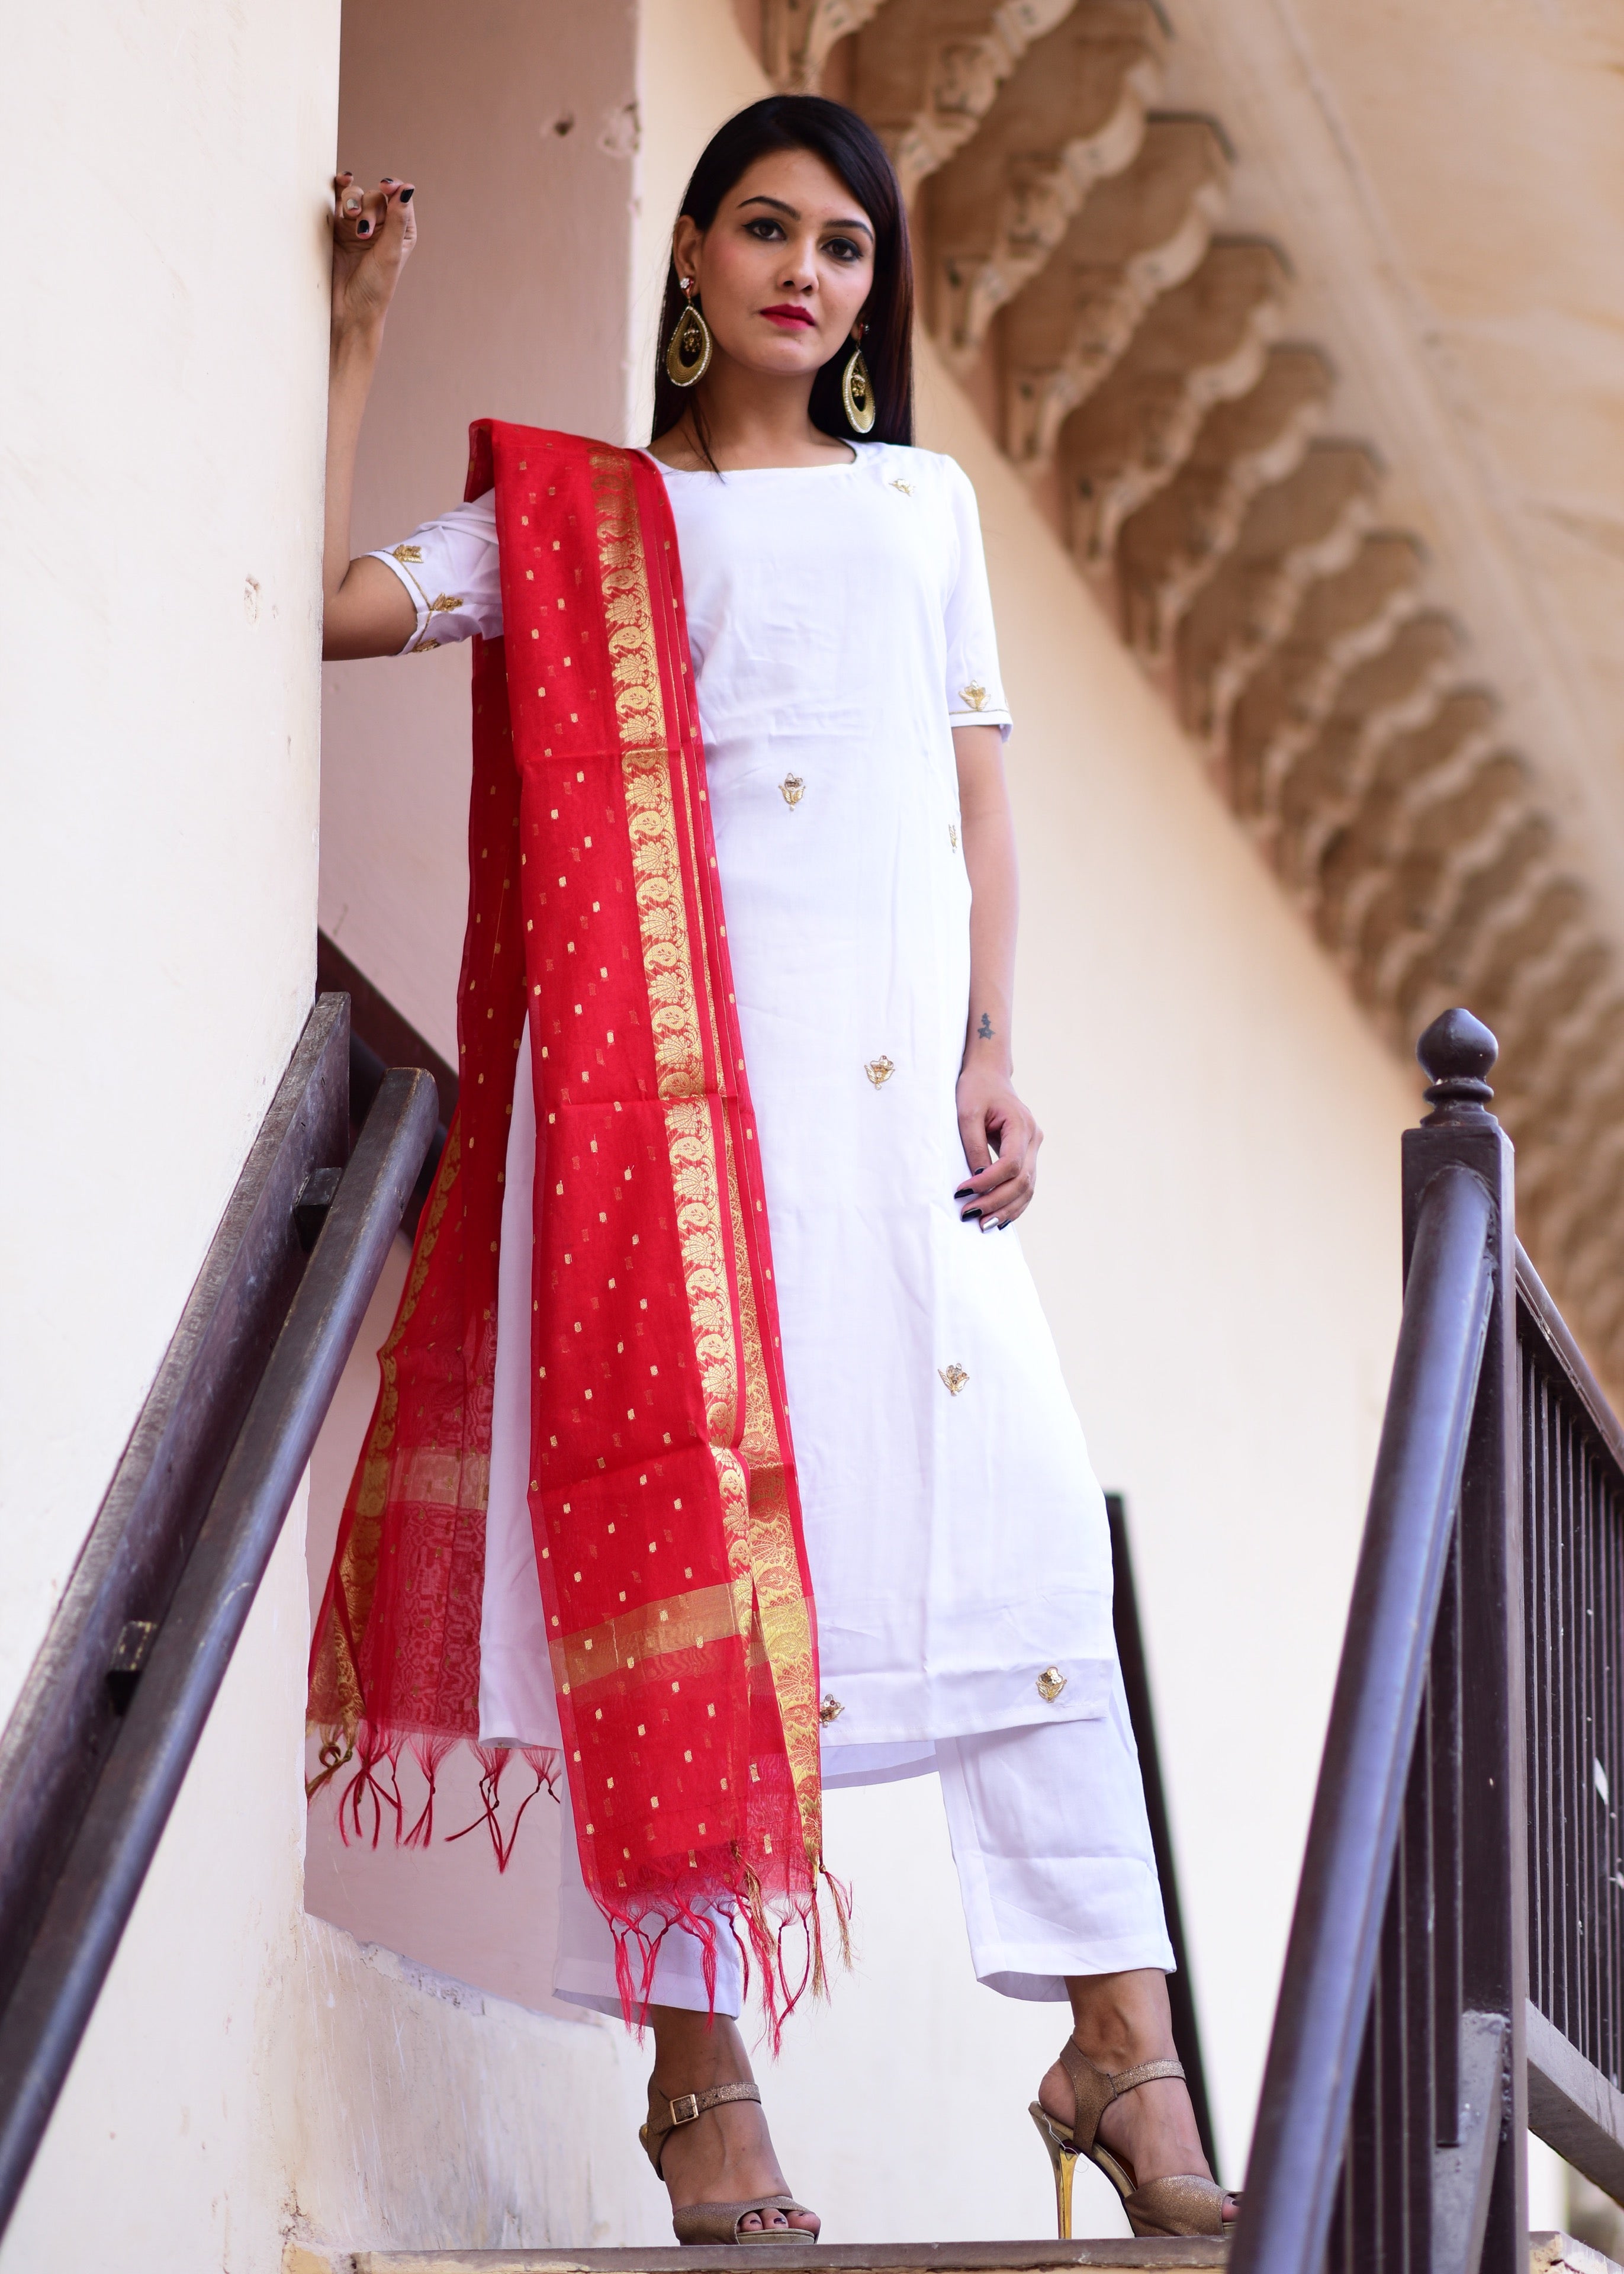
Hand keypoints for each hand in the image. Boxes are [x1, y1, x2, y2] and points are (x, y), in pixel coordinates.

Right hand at [331, 172, 415, 346]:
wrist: (348, 309)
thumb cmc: (375, 287)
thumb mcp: (390, 253)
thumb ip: (397, 219)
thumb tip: (408, 187)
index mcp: (401, 232)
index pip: (399, 199)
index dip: (392, 188)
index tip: (386, 186)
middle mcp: (380, 227)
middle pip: (375, 197)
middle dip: (369, 208)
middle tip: (363, 231)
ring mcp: (357, 226)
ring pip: (356, 197)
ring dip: (354, 203)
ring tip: (351, 221)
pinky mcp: (337, 229)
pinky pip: (337, 201)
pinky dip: (339, 190)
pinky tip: (341, 180)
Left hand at [954, 1064, 1041, 1229]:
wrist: (990, 1075)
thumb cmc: (976, 1089)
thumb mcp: (967, 1114)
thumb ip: (973, 1146)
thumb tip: (975, 1180)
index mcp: (1021, 1125)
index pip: (1011, 1164)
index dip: (988, 1182)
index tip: (962, 1191)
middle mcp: (1033, 1138)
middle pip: (1022, 1180)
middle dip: (996, 1202)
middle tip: (970, 1216)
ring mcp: (1034, 1148)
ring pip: (1028, 1188)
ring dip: (1007, 1209)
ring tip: (984, 1226)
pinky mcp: (1027, 1155)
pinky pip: (1025, 1185)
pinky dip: (1013, 1204)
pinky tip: (997, 1219)